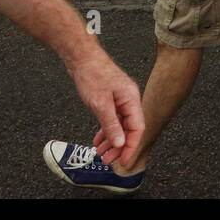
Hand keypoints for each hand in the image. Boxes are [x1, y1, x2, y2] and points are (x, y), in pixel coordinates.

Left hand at [68, 51, 142, 166]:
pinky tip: (98, 141)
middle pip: (128, 129)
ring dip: (111, 141)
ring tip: (100, 154)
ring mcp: (119, 99)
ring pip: (119, 126)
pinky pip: (111, 119)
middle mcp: (128, 100)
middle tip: (107, 161)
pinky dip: (105, 131)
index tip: (123, 161)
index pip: (137, 128)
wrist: (81, 58)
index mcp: (131, 99)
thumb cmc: (92, 75)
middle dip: (119, 147)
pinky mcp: (110, 99)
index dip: (131, 146)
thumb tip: (120, 144)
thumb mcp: (100, 104)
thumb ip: (111, 125)